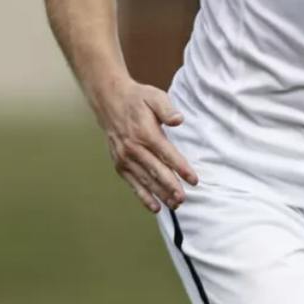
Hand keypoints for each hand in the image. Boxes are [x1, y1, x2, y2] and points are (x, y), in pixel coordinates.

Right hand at [90, 77, 197, 212]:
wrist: (109, 101)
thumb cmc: (137, 99)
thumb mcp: (155, 96)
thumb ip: (167, 109)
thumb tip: (178, 119)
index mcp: (145, 132)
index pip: (167, 154)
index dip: (181, 168)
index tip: (193, 179)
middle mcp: (134, 148)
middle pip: (156, 171)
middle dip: (171, 187)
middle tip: (183, 198)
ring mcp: (125, 158)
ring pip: (145, 180)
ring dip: (160, 194)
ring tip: (174, 205)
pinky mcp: (120, 164)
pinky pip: (133, 183)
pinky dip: (143, 196)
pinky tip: (155, 207)